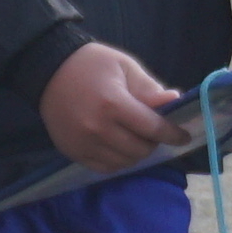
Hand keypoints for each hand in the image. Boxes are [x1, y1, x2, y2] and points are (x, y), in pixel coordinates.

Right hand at [40, 39, 182, 171]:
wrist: (48, 69)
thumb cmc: (91, 64)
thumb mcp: (124, 67)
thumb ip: (149, 88)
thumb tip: (174, 101)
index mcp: (113, 104)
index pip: (152, 128)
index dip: (172, 134)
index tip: (183, 135)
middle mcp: (98, 128)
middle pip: (140, 149)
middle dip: (153, 142)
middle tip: (153, 131)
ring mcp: (83, 143)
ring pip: (124, 162)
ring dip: (136, 153)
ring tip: (135, 137)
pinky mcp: (73, 152)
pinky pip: (104, 168)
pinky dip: (118, 161)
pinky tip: (119, 147)